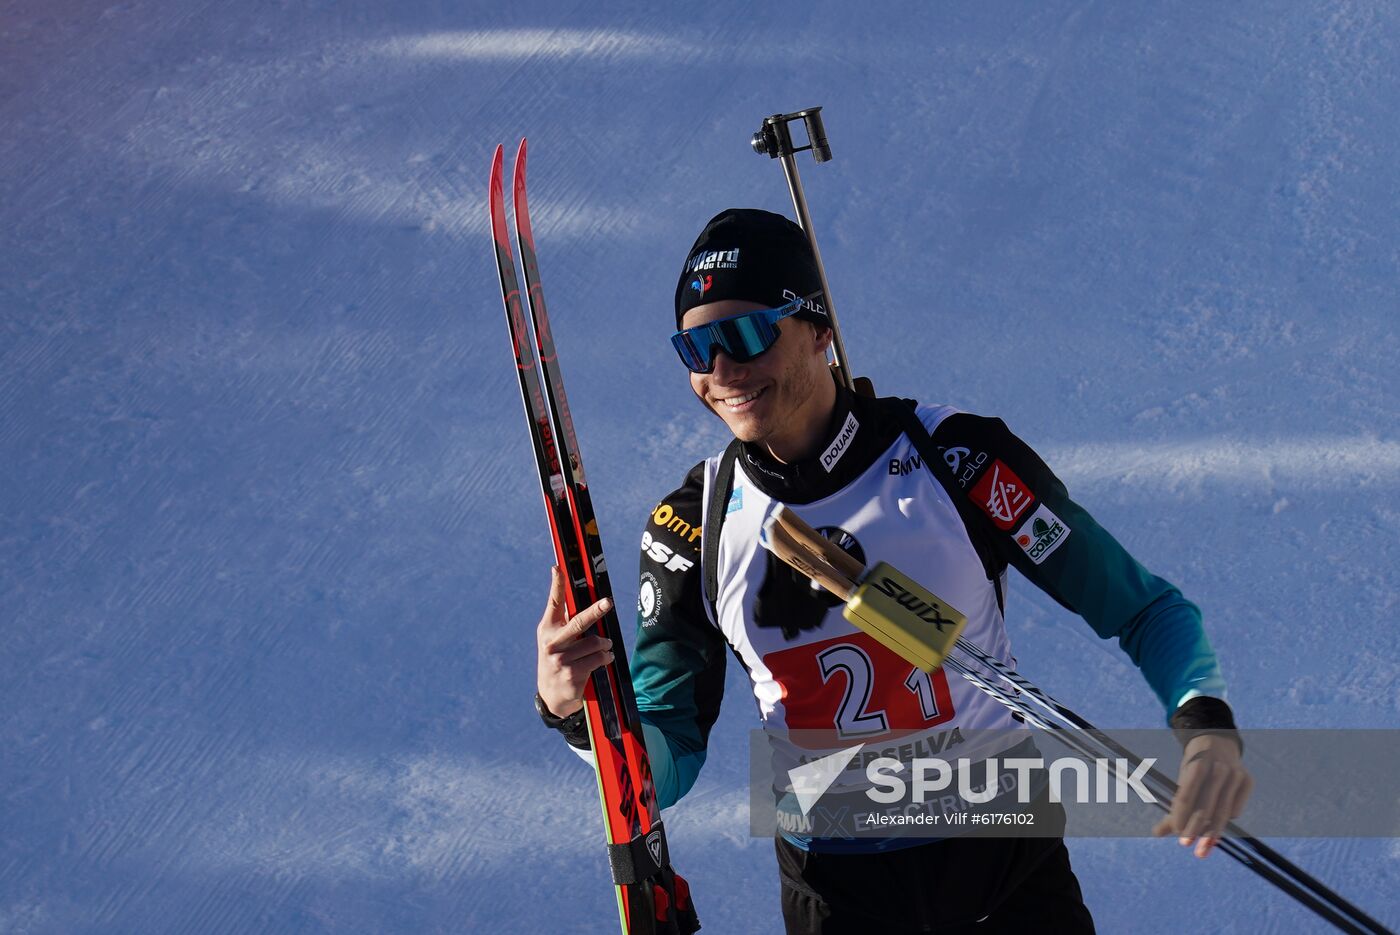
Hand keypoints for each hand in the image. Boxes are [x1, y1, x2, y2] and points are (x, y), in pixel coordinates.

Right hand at [536, 565, 614, 718]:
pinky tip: (605, 658)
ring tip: (605, 646)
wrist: (552, 696)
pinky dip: (606, 657)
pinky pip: (599, 658)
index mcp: (547, 629)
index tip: (557, 567)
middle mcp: (551, 642)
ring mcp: (561, 659)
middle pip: (578, 622)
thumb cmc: (558, 660)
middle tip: (607, 602)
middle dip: (595, 611)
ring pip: (595, 642)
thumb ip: (564, 622)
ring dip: (605, 644)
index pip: (553, 603)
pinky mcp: (572, 673)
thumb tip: (579, 598)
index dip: (556, 585)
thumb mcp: (554, 641)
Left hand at [1152, 734, 1252, 857]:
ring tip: (1202, 850)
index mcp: (1196, 765)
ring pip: (1223, 811)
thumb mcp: (1182, 779)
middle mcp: (1218, 768)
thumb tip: (1156, 833)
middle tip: (1186, 845)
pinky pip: (1236, 809)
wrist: (1217, 743)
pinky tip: (1215, 830)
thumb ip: (1173, 807)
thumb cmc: (1194, 768)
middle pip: (1206, 806)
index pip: (1186, 795)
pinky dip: (1226, 821)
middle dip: (1195, 829)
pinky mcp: (1248, 780)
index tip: (1176, 833)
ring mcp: (1235, 774)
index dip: (1180, 816)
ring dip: (1211, 834)